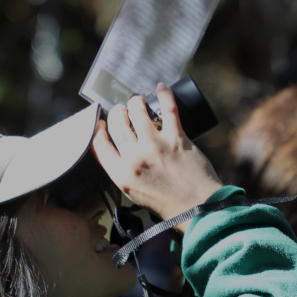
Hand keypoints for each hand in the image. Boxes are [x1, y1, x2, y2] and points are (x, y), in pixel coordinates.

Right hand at [91, 83, 222, 232]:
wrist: (198, 208)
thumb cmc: (168, 204)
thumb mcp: (135, 193)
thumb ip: (123, 171)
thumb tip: (118, 148)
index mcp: (121, 175)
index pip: (100, 144)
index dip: (99, 129)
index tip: (102, 123)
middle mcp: (135, 158)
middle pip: (117, 123)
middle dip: (118, 112)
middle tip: (122, 110)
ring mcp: (155, 146)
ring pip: (137, 111)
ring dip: (136, 102)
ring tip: (138, 101)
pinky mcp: (177, 138)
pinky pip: (168, 108)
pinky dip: (164, 95)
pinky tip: (161, 88)